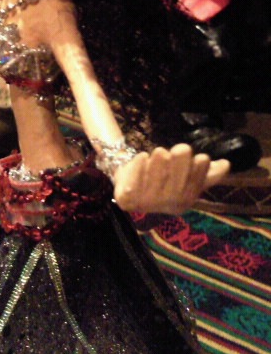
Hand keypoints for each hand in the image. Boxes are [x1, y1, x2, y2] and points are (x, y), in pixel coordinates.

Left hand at [112, 143, 229, 214]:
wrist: (129, 186)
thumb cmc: (161, 178)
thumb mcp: (184, 175)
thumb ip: (205, 172)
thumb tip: (226, 165)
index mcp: (184, 201)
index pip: (195, 184)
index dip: (199, 170)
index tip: (201, 157)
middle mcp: (166, 205)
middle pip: (176, 180)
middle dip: (179, 161)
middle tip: (181, 149)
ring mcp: (146, 203)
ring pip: (156, 174)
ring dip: (158, 161)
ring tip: (159, 153)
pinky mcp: (126, 198)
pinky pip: (134, 179)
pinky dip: (137, 165)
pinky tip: (141, 157)